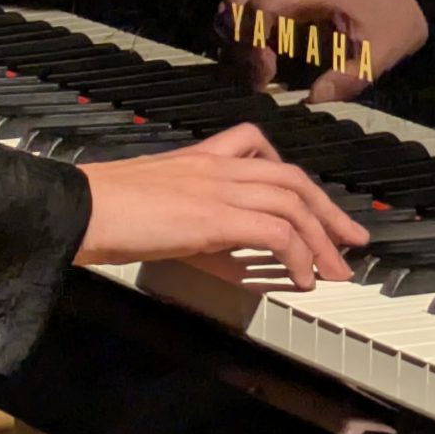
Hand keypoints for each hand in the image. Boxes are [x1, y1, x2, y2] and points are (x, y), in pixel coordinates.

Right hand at [76, 123, 367, 288]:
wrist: (82, 208)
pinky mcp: (215, 216)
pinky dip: (297, 255)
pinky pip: (275, 231)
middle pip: (292, 178)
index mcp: (202, 158)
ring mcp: (217, 187)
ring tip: (336, 271)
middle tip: (352, 241)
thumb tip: (226, 252)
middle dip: (327, 211)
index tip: (316, 210)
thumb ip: (196, 220)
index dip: (298, 183)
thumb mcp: (161, 206)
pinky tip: (301, 279)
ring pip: (292, 201)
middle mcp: (216, 166)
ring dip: (321, 238)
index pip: (264, 153)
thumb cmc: (106, 211)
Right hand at [221, 0, 428, 102]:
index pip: (260, 7)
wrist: (404, 5)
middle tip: (259, 75)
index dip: (254, 43)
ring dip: (237, 36)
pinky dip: (245, 34)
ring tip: (257, 69)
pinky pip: (249, 9)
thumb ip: (346, 79)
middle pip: (237, 0)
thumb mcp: (376, 58)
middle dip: (239, 40)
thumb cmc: (390, 28)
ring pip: (236, 1)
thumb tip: (311, 100)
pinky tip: (263, 62)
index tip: (267, 76)